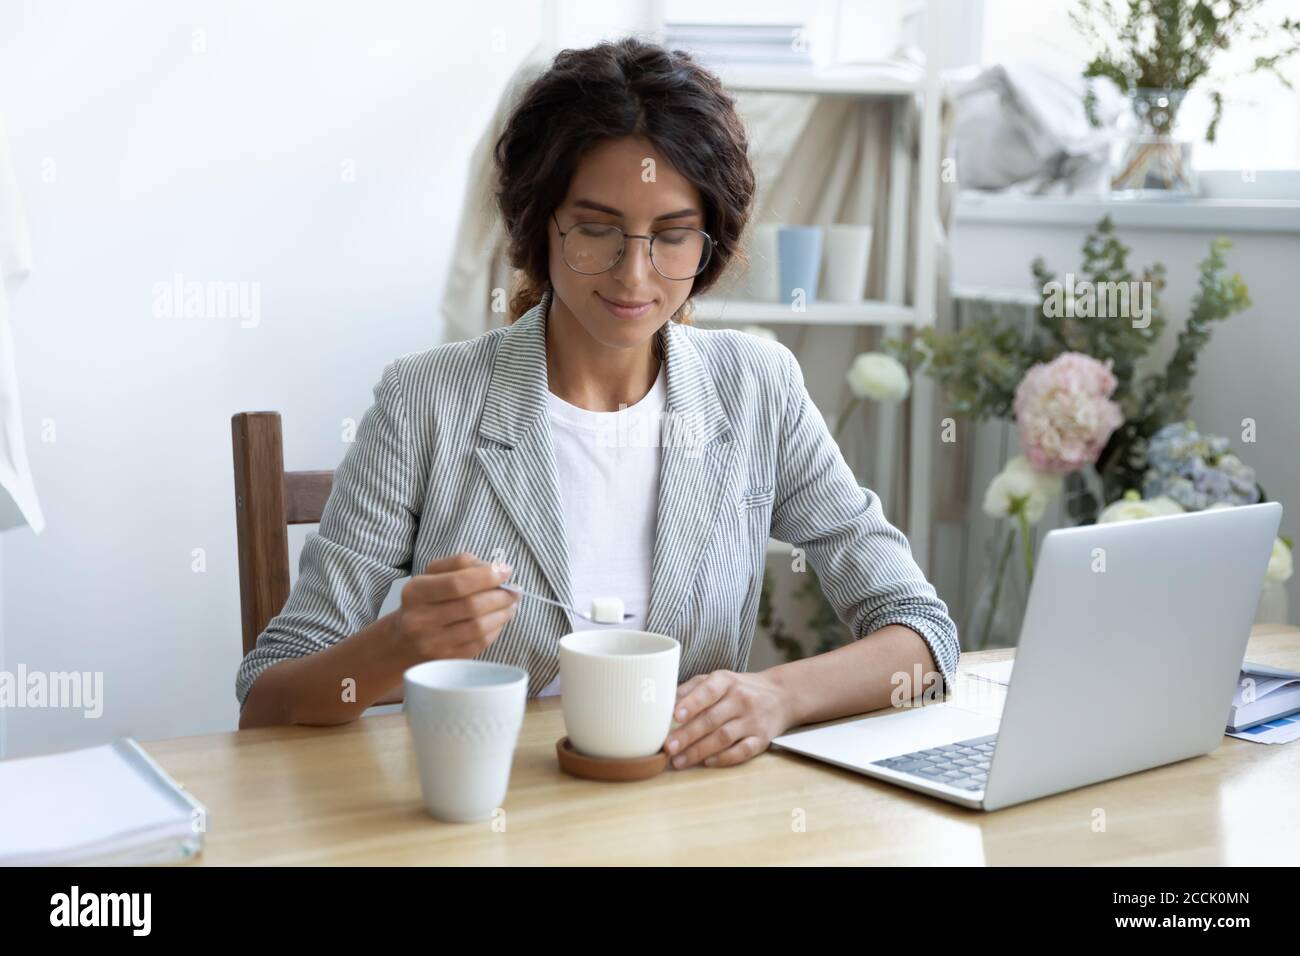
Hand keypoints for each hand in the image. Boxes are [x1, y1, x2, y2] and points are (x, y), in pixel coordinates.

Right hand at [391, 552, 521, 665]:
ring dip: (503, 613)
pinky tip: (500, 619)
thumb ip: (460, 564)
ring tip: (511, 603)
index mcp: (415, 592)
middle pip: (471, 606)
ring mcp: (433, 643)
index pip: (457, 583)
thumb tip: (493, 568)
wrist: (403, 641)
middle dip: (500, 596)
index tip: (505, 571)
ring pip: (479, 627)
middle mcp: (420, 620)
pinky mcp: (446, 660)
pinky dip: (496, 629)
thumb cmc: (425, 601)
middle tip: (514, 590)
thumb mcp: (432, 575)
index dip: (486, 576)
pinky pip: (480, 643)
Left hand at [662, 669, 791, 768]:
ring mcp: (753, 720)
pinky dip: (724, 758)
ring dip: (699, 751)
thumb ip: (693, 688)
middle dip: (688, 735)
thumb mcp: (718, 679)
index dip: (691, 704)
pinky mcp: (762, 739)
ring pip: (724, 737)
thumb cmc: (739, 688)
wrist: (780, 695)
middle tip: (668, 747)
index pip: (708, 691)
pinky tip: (707, 763)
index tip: (674, 716)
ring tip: (679, 761)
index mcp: (727, 681)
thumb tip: (666, 702)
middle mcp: (741, 700)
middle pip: (712, 719)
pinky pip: (743, 751)